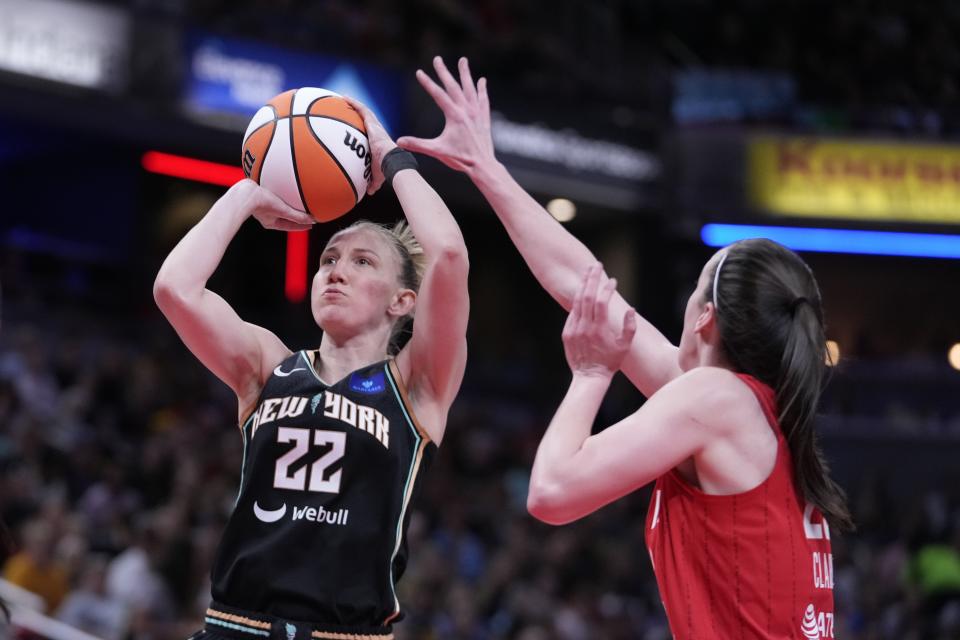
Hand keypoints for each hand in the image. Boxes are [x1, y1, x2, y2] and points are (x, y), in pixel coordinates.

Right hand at [238, 180, 314, 230]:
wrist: (246, 191)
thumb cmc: (262, 203)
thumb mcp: (283, 210)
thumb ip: (297, 216)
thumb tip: (311, 220)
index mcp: (270, 222)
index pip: (289, 226)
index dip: (301, 226)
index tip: (310, 225)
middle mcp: (266, 215)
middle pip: (285, 217)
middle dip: (295, 217)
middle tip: (306, 215)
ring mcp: (263, 206)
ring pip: (280, 208)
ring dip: (289, 207)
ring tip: (297, 204)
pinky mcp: (261, 195)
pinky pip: (275, 198)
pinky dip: (282, 197)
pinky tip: (284, 192)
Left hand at [341, 96, 395, 194]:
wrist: (391, 161)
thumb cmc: (386, 169)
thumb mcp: (377, 176)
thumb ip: (372, 182)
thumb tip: (369, 192)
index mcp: (378, 142)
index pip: (370, 133)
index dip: (364, 128)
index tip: (357, 127)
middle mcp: (377, 131)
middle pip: (366, 119)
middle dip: (358, 113)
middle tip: (348, 109)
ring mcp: (375, 126)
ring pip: (364, 111)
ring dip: (354, 104)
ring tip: (344, 98)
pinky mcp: (372, 122)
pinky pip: (361, 109)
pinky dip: (353, 103)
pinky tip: (344, 97)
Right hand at [396, 56, 495, 175]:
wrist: (483, 165)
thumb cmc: (461, 159)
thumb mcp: (437, 151)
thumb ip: (418, 144)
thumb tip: (399, 141)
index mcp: (454, 115)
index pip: (438, 94)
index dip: (427, 83)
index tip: (419, 72)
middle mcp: (466, 110)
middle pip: (453, 86)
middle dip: (444, 72)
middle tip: (437, 59)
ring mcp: (477, 113)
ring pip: (470, 88)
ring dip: (465, 74)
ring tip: (463, 60)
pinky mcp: (484, 118)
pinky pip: (483, 99)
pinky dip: (481, 89)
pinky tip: (481, 81)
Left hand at [562, 263, 636, 378]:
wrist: (589, 377)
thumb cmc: (610, 362)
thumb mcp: (625, 346)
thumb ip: (630, 327)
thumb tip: (631, 309)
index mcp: (599, 329)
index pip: (602, 302)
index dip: (607, 289)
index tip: (613, 281)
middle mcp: (584, 327)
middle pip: (587, 297)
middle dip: (592, 279)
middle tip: (596, 265)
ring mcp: (573, 329)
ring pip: (577, 302)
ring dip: (583, 286)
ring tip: (588, 272)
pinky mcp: (567, 333)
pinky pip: (572, 313)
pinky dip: (577, 302)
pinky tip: (582, 292)